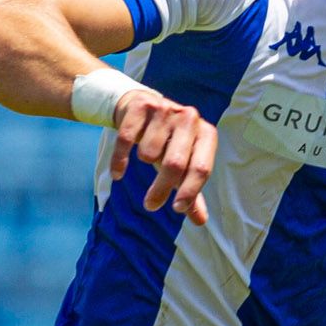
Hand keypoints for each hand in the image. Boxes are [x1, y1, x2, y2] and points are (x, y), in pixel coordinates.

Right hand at [111, 87, 218, 225]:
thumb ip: (192, 191)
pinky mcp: (141, 105)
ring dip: (144, 161)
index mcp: (207, 134)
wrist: (143, 105)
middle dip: (161, 188)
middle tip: (151, 205)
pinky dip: (120, 161)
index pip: (202, 168)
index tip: (177, 209)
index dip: (190, 191)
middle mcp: (189, 118)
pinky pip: (126, 140)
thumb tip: (200, 221)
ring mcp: (165, 109)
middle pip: (175, 163)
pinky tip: (118, 173)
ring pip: (148, 152)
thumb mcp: (184, 163)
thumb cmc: (169, 142)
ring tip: (146, 155)